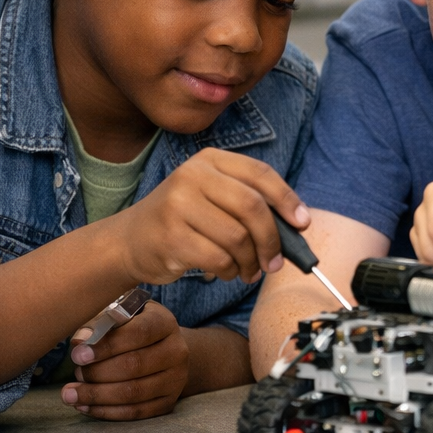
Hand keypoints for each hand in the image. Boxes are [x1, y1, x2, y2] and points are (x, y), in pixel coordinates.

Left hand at [64, 302, 188, 419]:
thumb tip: (79, 341)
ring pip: (134, 392)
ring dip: (97, 395)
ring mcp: (176, 379)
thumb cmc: (132, 328)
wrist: (162, 349)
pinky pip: (136, 412)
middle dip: (98, 373)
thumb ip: (100, 322)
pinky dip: (106, 412)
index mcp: (165, 323)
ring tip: (71, 394)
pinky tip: (84, 406)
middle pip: (135, 365)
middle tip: (76, 373)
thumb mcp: (120, 314)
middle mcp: (177, 351)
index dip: (107, 345)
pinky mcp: (169, 401)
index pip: (139, 333)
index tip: (77, 354)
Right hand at [112, 147, 307, 284]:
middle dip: (272, 240)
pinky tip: (228, 272)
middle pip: (252, 207)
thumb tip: (298, 225)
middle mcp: (192, 176)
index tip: (302, 223)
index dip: (287, 199)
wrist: (130, 240)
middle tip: (276, 262)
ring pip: (238, 237)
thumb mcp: (213, 197)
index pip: (260, 174)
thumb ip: (250, 203)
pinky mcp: (170, 236)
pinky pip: (219, 258)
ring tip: (249, 270)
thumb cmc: (185, 220)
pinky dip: (231, 270)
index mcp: (210, 160)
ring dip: (251, 261)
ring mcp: (178, 205)